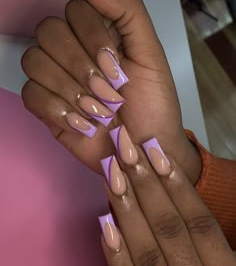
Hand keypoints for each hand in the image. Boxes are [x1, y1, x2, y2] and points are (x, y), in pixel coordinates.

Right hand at [21, 0, 200, 181]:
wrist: (145, 149)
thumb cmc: (152, 105)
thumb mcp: (150, 54)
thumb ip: (128, 12)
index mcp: (98, 36)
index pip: (75, 10)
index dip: (92, 36)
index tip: (117, 67)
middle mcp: (73, 52)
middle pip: (49, 32)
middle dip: (81, 66)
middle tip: (109, 93)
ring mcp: (57, 80)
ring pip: (34, 61)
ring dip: (71, 90)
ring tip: (99, 112)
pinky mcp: (47, 107)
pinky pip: (30, 95)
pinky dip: (58, 111)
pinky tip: (83, 124)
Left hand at [99, 131, 234, 265]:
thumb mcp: (222, 261)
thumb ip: (206, 237)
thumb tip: (178, 192)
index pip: (199, 221)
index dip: (177, 184)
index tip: (156, 151)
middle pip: (169, 226)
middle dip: (145, 182)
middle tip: (125, 146)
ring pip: (147, 248)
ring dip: (126, 206)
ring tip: (110, 170)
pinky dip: (117, 253)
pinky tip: (104, 221)